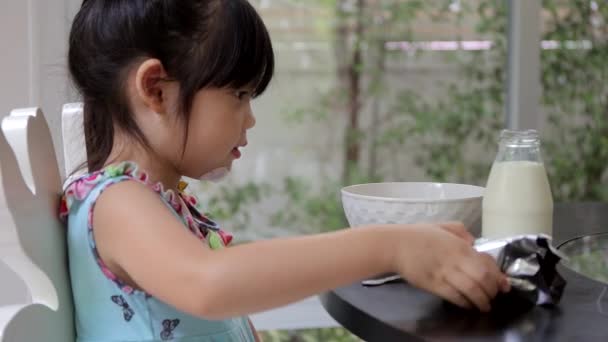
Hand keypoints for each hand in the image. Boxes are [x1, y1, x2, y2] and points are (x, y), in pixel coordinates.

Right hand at [392, 223, 509, 311]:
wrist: (395, 245)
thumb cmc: (418, 235)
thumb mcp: (443, 226)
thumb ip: (461, 231)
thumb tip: (473, 242)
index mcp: (460, 245)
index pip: (487, 263)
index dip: (498, 276)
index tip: (503, 284)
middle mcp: (455, 260)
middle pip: (482, 279)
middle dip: (492, 291)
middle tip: (493, 296)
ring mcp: (444, 273)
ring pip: (471, 290)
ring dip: (481, 300)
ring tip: (484, 305)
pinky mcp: (433, 284)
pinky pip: (454, 296)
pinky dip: (464, 303)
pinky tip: (467, 304)